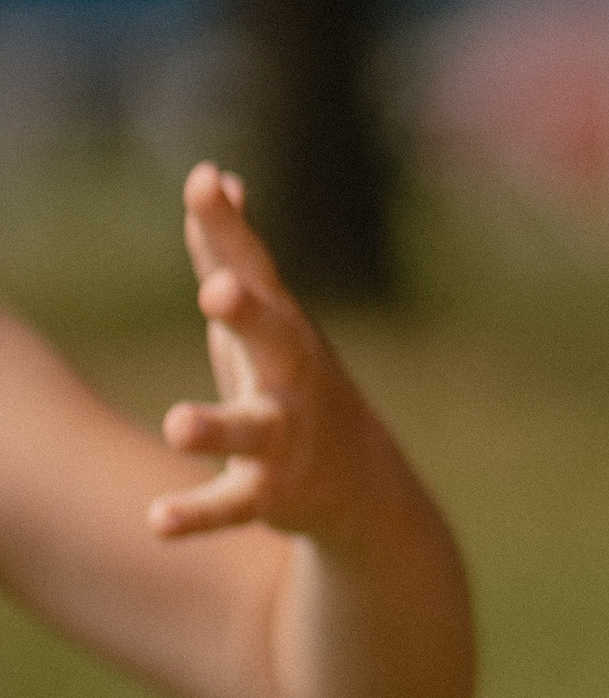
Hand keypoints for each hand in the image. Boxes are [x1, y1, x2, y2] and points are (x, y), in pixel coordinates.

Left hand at [151, 166, 378, 543]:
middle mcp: (290, 376)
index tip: (204, 182)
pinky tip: (158, 520)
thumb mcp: (268, 316)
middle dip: (249, 315)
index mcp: (281, 328)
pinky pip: (234, 504)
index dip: (228, 226)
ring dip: (216, 427)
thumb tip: (216, 177)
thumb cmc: (294, 382)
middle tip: (217, 293)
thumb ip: (232, 251)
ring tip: (177, 424)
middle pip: (275, 339)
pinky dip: (197, 514)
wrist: (361, 484)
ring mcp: (285, 435)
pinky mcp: (272, 493)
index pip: (253, 268)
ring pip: (253, 430)